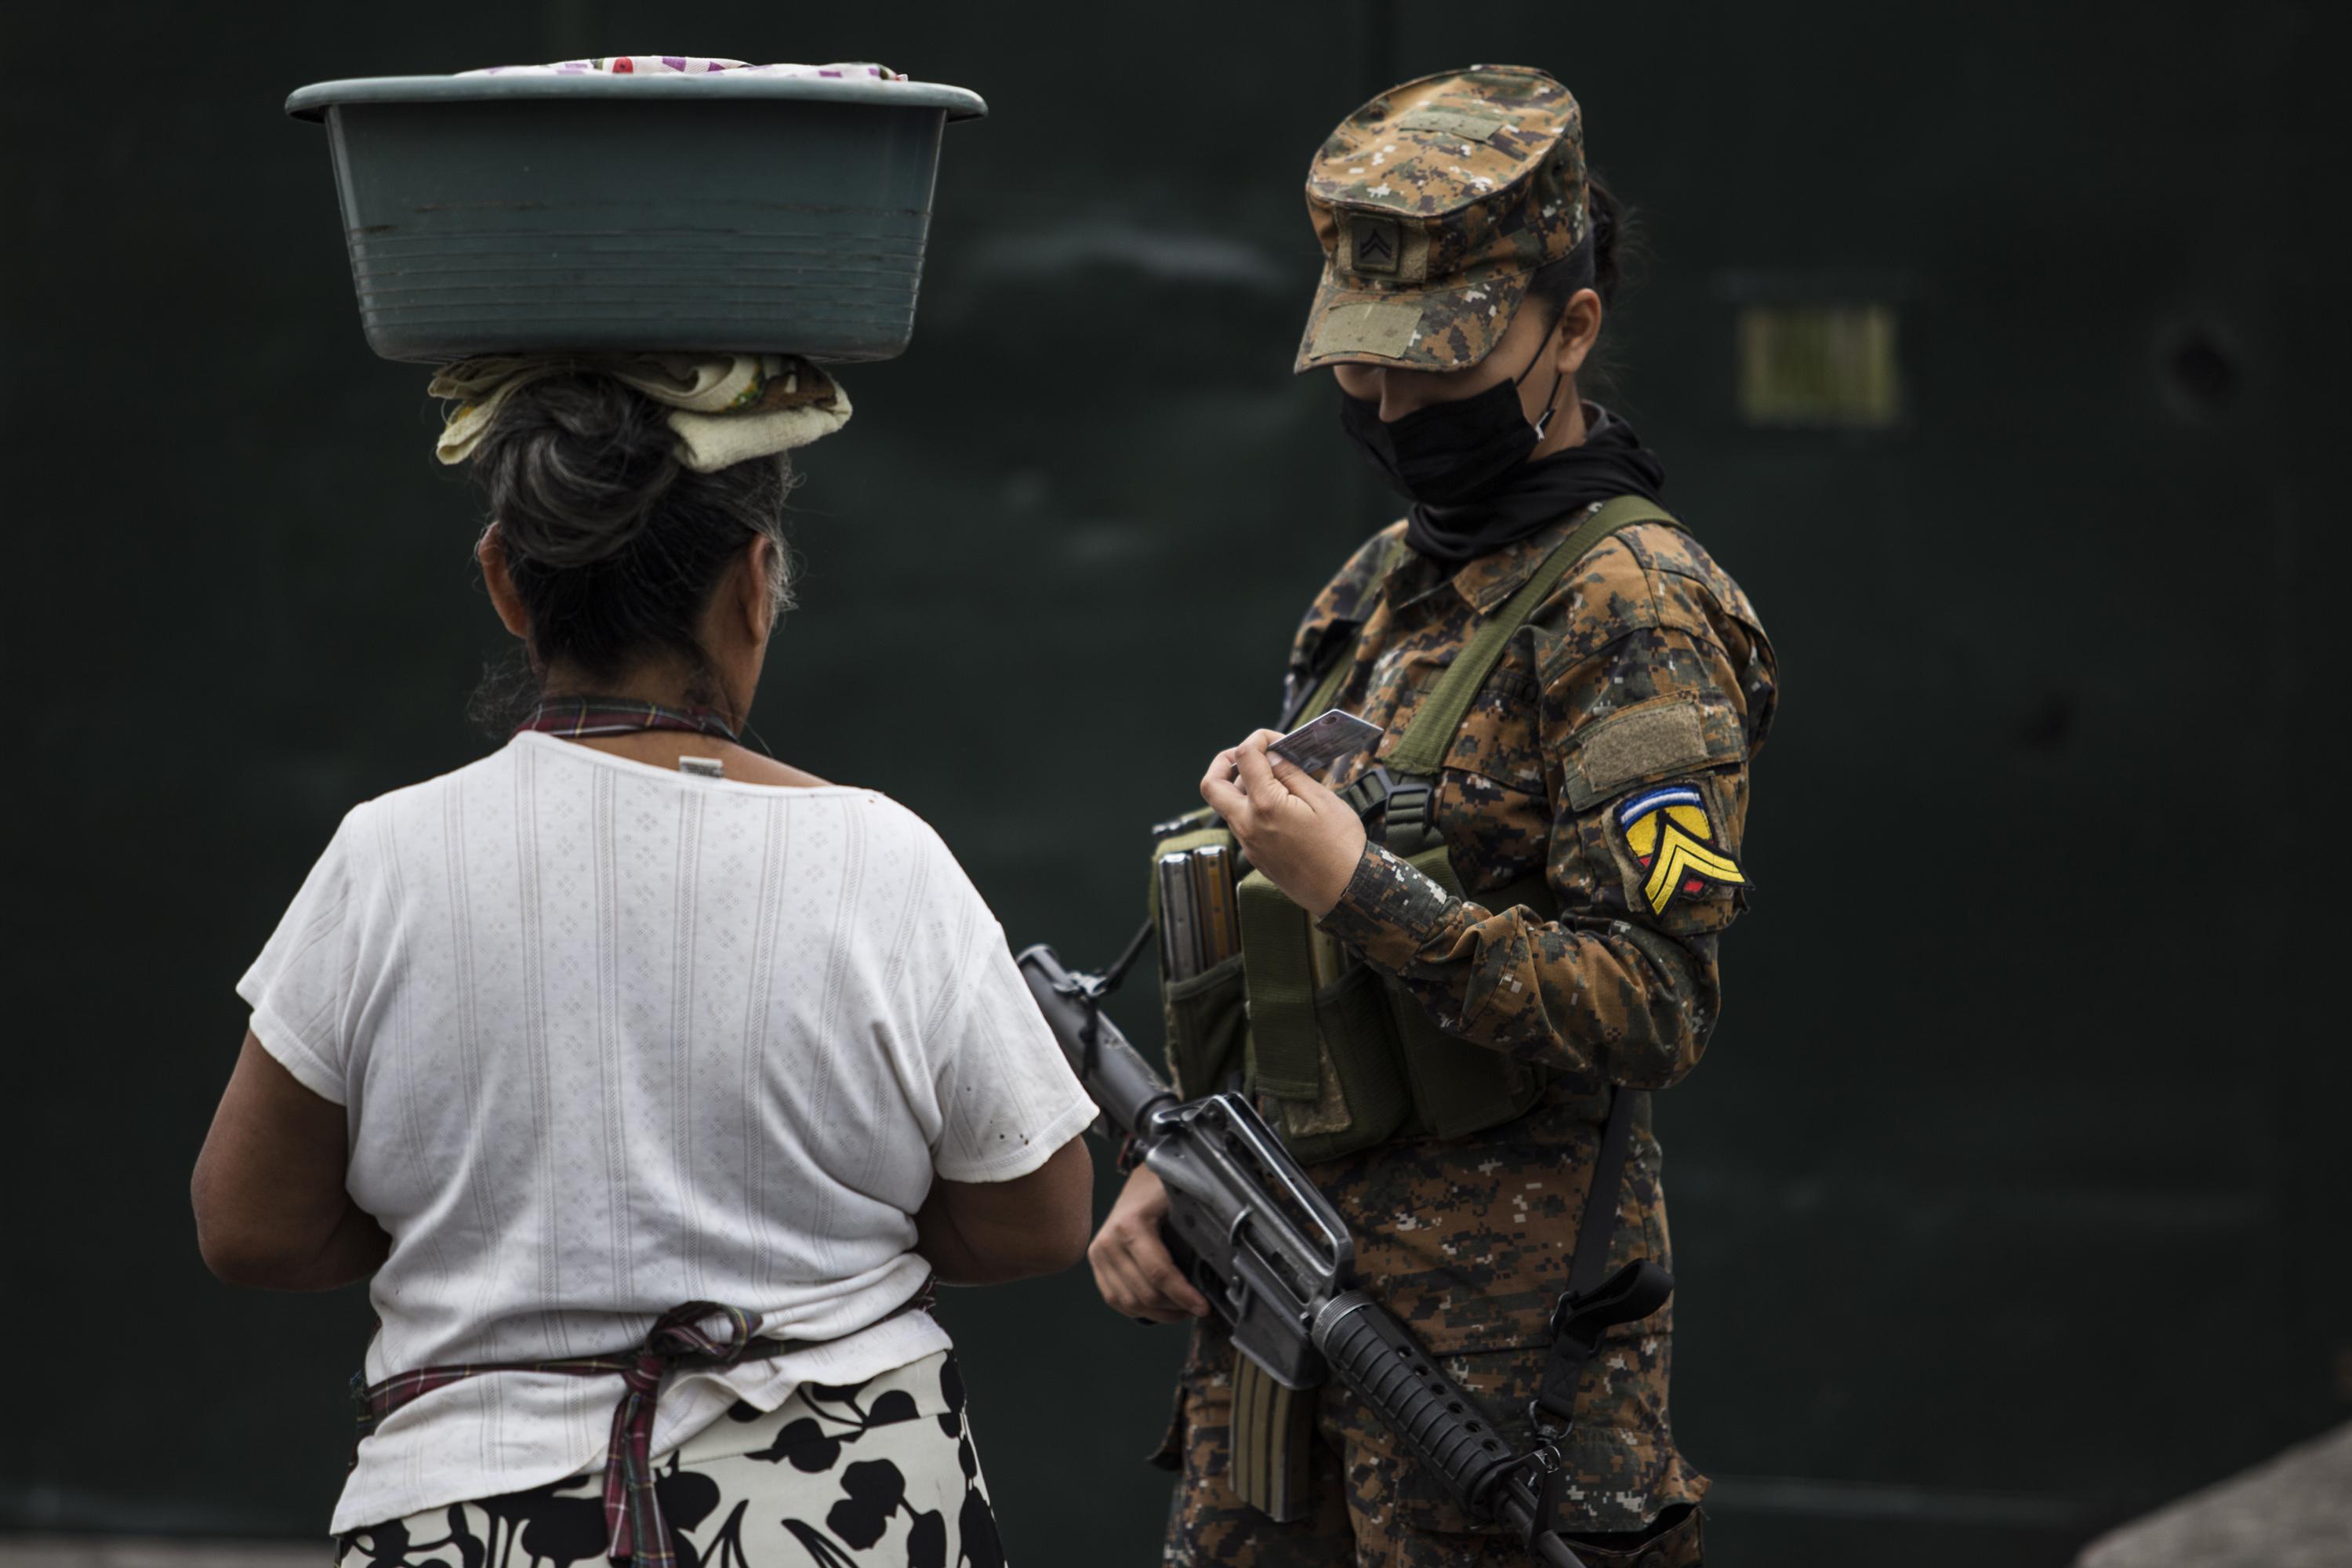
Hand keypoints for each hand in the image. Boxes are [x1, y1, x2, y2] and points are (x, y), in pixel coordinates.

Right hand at [1088, 1165, 1210, 1322]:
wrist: (1140, 1179)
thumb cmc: (1163, 1189)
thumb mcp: (1182, 1204)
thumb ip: (1196, 1233)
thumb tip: (1219, 1270)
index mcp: (1130, 1225)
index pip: (1159, 1274)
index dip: (1184, 1295)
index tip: (1204, 1306)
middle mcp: (1108, 1241)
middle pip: (1144, 1293)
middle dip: (1176, 1307)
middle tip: (1199, 1308)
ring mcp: (1099, 1253)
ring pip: (1129, 1302)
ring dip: (1159, 1313)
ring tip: (1183, 1310)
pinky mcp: (1097, 1263)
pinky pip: (1115, 1299)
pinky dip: (1139, 1309)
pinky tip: (1161, 1307)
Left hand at [1200, 729, 1367, 918]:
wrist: (1345, 891)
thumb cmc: (1340, 847)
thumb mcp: (1323, 800)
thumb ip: (1291, 774)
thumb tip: (1272, 757)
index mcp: (1265, 806)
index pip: (1244, 757)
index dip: (1258, 739)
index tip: (1275, 740)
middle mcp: (1248, 826)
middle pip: (1212, 785)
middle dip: (1224, 762)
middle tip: (1251, 756)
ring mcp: (1249, 844)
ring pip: (1226, 806)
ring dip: (1241, 786)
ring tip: (1275, 781)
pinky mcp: (1255, 857)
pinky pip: (1242, 824)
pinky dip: (1252, 807)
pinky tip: (1280, 805)